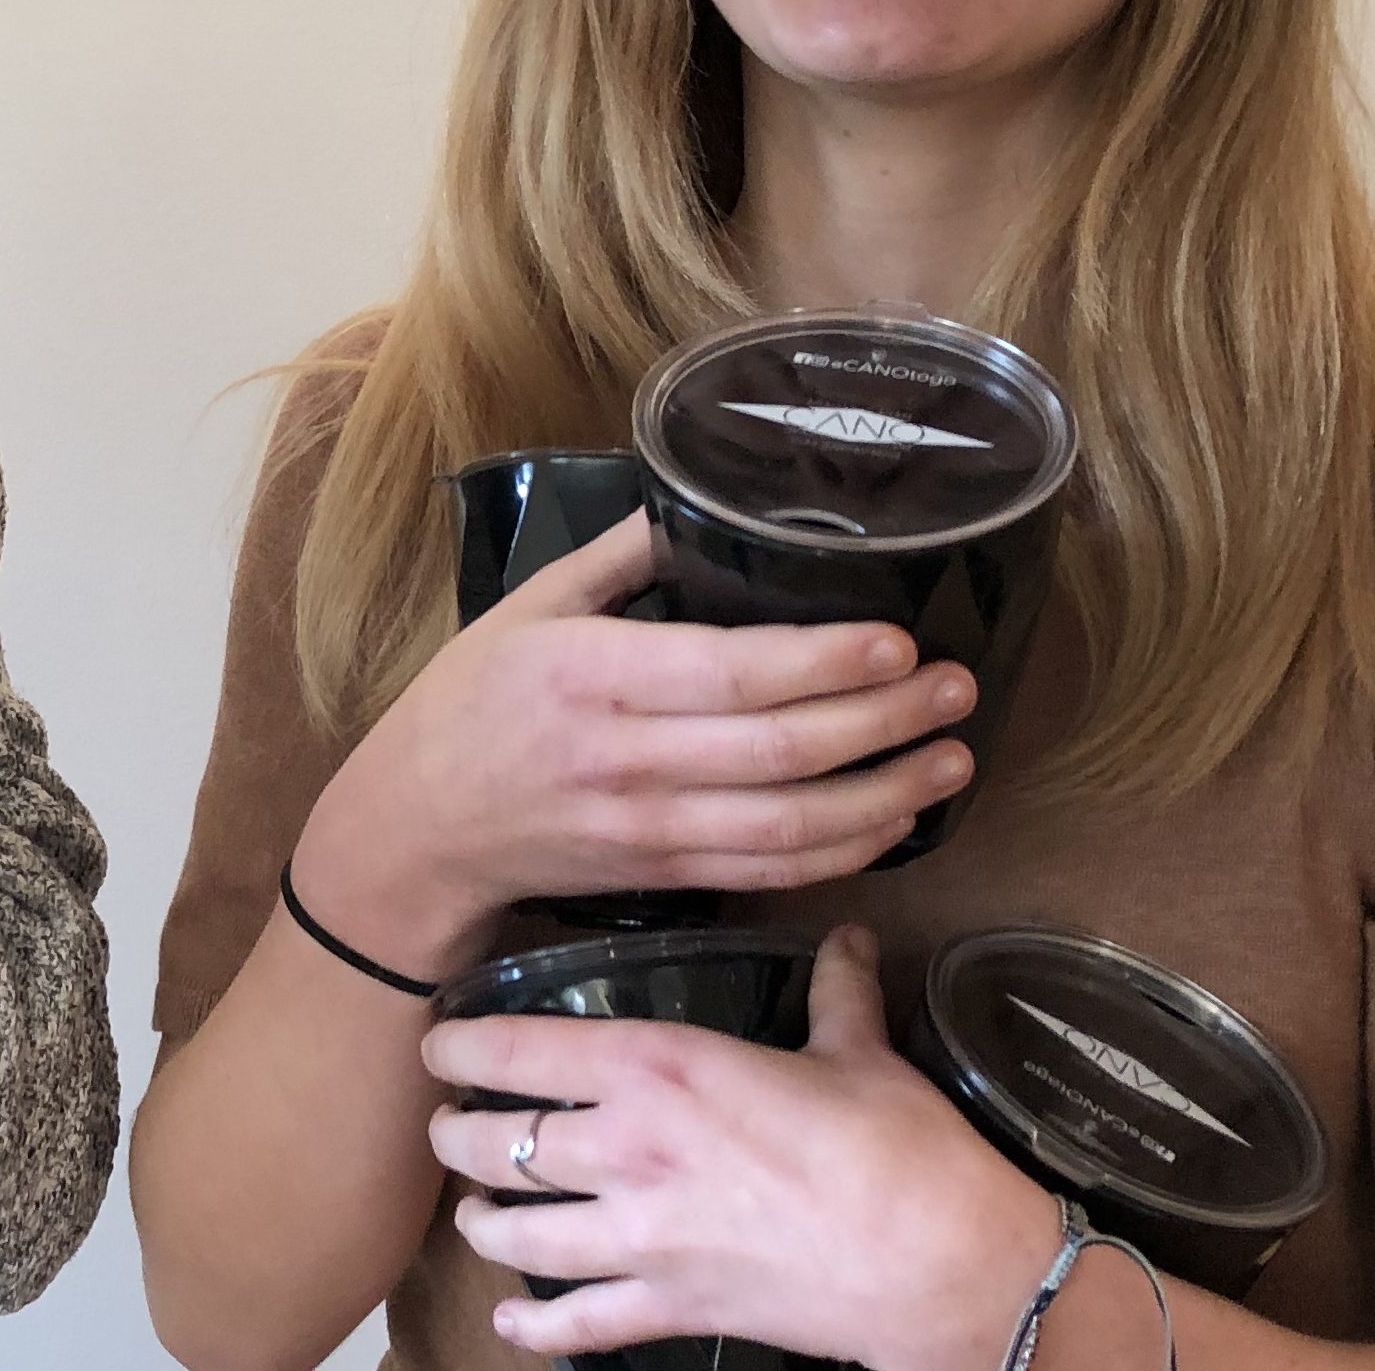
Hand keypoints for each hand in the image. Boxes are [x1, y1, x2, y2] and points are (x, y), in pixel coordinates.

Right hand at [289, 517, 976, 977]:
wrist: (417, 831)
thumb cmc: (471, 702)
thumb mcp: (530, 605)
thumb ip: (626, 555)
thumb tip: (713, 497)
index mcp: (591, 677)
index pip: (726, 675)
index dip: (821, 663)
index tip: (900, 640)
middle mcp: (625, 759)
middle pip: (777, 754)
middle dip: (882, 724)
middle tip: (958, 689)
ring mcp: (648, 830)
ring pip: (788, 826)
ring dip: (885, 797)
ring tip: (954, 757)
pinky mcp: (663, 878)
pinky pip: (770, 873)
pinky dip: (844, 853)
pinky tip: (898, 819)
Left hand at [422, 925, 1065, 1370]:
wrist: (943, 1266)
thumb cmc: (903, 1150)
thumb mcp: (861, 1053)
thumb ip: (836, 992)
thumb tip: (847, 938)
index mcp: (663, 1071)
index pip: (522, 1050)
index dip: (463, 1046)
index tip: (439, 1044)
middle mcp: (631, 1152)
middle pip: (499, 1144)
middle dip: (458, 1136)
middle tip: (449, 1126)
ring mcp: (643, 1239)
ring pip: (518, 1231)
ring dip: (483, 1218)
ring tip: (472, 1206)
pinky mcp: (673, 1309)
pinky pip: (579, 1324)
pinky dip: (536, 1325)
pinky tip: (511, 1320)